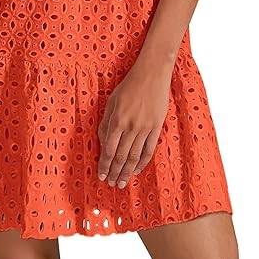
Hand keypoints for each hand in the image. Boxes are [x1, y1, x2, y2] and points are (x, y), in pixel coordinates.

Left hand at [97, 53, 172, 188]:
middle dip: (115, 172)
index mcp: (117, 120)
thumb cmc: (129, 86)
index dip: (105, 165)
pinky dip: (143, 162)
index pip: (109, 149)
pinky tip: (137, 170)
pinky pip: (149, 149)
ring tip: (122, 182)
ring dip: (127, 171)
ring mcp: (145, 128)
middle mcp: (131, 127)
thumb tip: (103, 143)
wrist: (151, 75)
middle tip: (111, 183)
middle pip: (121, 156)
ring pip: (135, 156)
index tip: (101, 175)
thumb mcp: (111, 101)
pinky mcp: (157, 127)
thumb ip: (106, 123)